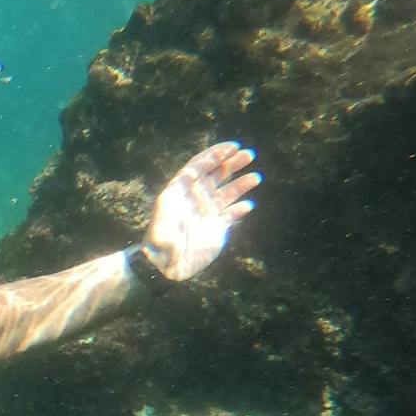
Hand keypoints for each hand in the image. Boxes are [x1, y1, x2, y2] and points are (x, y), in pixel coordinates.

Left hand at [143, 142, 260, 281]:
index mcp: (179, 193)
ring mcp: (205, 212)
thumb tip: (179, 220)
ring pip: (226, 192)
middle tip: (249, 155)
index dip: (213, 156)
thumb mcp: (161, 235)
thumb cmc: (160, 248)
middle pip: (214, 175)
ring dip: (240, 183)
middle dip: (231, 163)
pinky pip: (230, 213)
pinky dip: (240, 208)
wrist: (166, 266)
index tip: (231, 148)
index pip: (197, 167)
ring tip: (255, 177)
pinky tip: (248, 205)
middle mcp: (193, 199)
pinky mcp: (215, 227)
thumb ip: (169, 228)